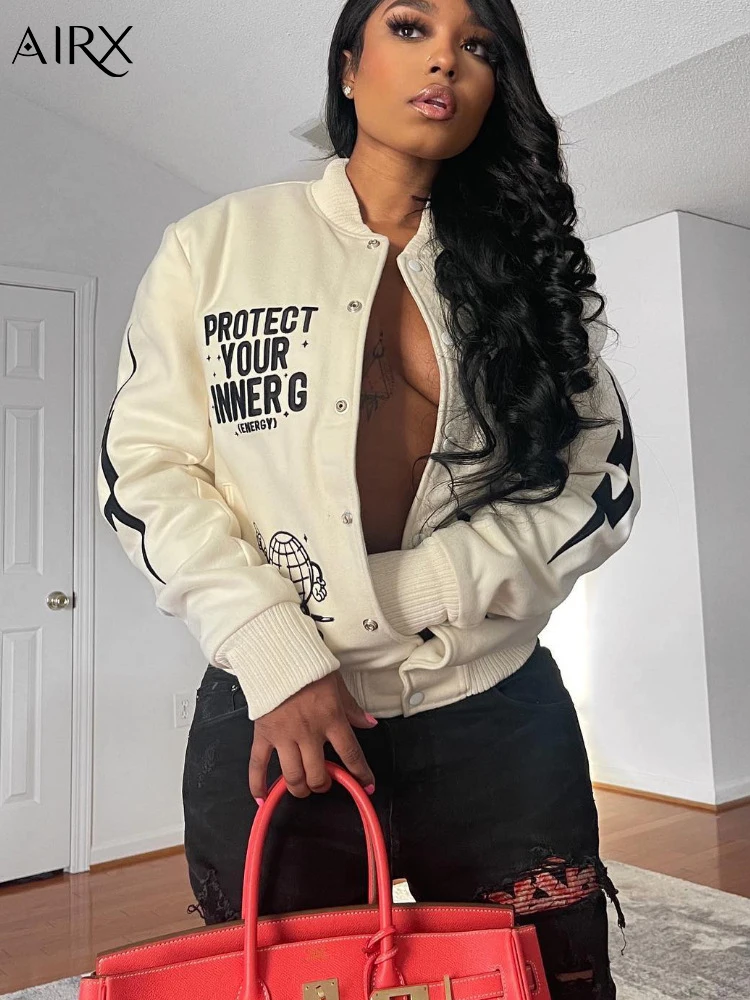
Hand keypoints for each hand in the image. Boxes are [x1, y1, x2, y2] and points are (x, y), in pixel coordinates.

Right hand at [248, 672, 376, 800]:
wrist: (277, 654)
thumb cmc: (308, 667)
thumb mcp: (338, 685)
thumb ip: (352, 709)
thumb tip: (369, 723)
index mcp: (331, 719)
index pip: (351, 754)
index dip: (361, 774)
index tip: (366, 784)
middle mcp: (308, 732)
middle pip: (318, 774)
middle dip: (324, 784)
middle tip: (325, 782)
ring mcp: (284, 735)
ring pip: (293, 776)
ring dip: (299, 788)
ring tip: (303, 787)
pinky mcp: (263, 734)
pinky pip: (258, 764)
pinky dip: (258, 783)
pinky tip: (262, 796)